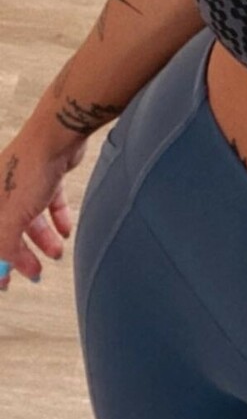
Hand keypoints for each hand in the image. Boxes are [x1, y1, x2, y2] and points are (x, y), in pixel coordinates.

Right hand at [0, 127, 88, 288]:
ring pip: (31, 218)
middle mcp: (3, 190)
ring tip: (57, 253)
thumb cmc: (28, 171)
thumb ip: (3, 246)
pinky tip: (67, 231)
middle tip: (35, 273)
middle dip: (22, 254)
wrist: (58, 134)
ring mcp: (25, 182)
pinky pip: (50, 203)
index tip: (5, 284)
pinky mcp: (48, 175)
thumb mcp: (11, 217)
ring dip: (43, 239)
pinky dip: (58, 219)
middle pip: (9, 229)